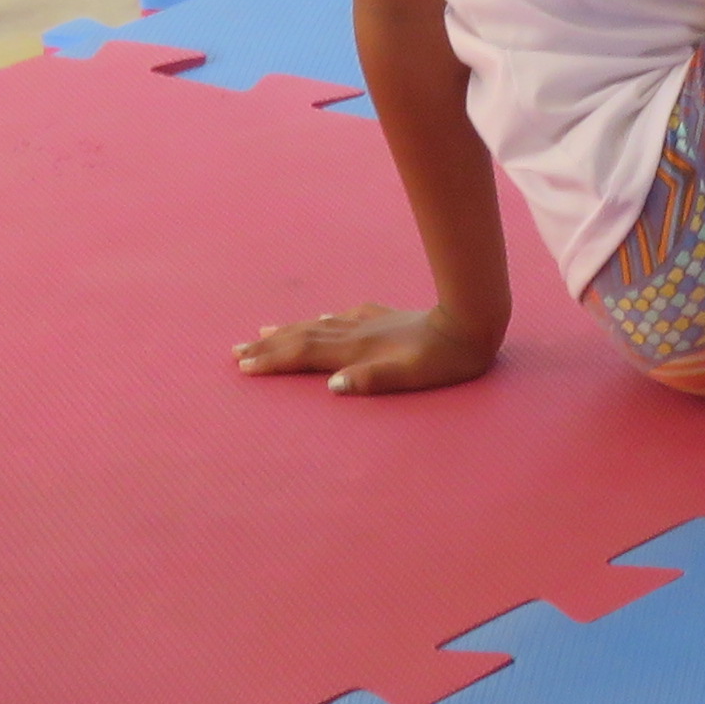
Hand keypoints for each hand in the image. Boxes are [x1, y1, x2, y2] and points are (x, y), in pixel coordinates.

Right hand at [235, 303, 499, 395]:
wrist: (469, 325)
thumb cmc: (441, 361)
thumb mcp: (410, 378)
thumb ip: (372, 381)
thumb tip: (332, 385)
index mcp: (356, 350)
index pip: (304, 355)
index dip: (272, 360)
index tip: (243, 366)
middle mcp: (355, 333)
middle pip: (302, 338)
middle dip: (268, 346)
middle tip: (235, 351)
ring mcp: (368, 322)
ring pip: (318, 326)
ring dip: (287, 330)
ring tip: (262, 331)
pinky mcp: (384, 317)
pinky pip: (342, 318)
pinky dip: (322, 321)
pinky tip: (320, 318)